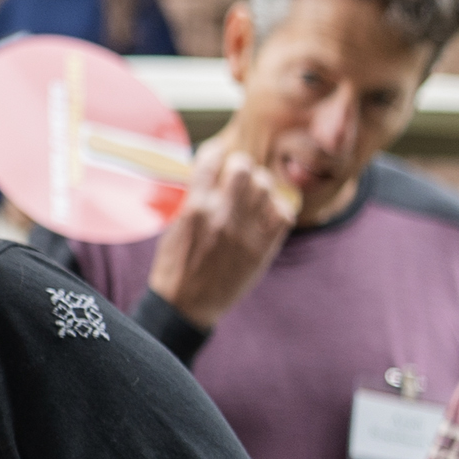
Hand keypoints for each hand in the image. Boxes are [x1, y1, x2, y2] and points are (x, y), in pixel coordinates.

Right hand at [145, 144, 299, 331]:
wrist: (188, 304)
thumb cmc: (176, 264)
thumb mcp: (175, 226)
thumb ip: (195, 198)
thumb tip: (214, 173)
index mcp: (194, 209)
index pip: (210, 161)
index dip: (215, 154)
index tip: (217, 157)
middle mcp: (222, 216)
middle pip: (244, 168)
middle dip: (240, 167)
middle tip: (237, 176)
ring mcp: (246, 232)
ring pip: (266, 187)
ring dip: (259, 187)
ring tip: (251, 196)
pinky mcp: (264, 247)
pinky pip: (284, 212)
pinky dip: (277, 208)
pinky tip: (265, 214)